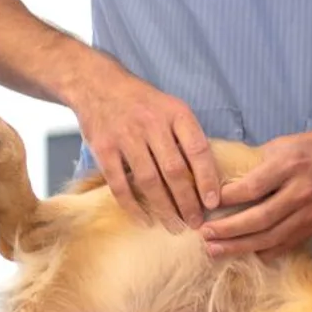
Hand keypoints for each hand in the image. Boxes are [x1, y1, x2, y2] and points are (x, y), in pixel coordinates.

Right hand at [68, 70, 220, 232]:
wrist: (98, 85)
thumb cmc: (143, 102)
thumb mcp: (171, 108)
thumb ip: (187, 136)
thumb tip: (209, 176)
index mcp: (176, 113)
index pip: (198, 150)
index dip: (207, 178)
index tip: (213, 202)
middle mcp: (152, 124)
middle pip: (174, 171)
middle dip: (187, 201)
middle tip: (195, 222)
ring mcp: (126, 136)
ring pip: (149, 181)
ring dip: (164, 209)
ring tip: (175, 226)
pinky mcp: (103, 149)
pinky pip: (120, 184)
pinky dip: (133, 207)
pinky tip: (145, 221)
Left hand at [202, 128, 311, 259]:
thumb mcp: (290, 142)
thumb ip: (262, 160)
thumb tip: (232, 177)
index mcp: (292, 165)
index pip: (251, 188)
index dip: (225, 198)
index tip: (206, 203)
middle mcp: (301, 192)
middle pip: (258, 219)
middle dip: (226, 230)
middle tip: (204, 234)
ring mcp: (310, 213)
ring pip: (270, 238)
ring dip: (239, 247)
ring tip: (215, 251)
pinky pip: (286, 245)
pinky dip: (265, 252)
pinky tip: (246, 253)